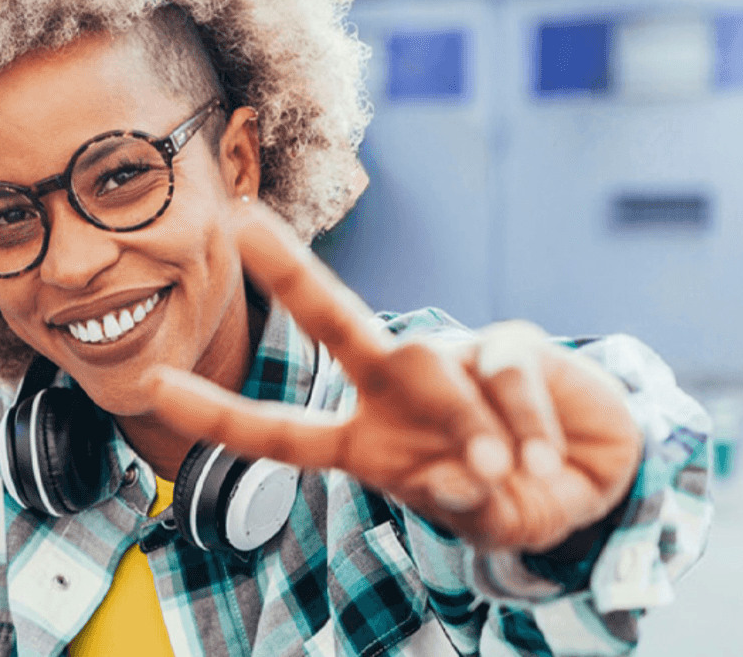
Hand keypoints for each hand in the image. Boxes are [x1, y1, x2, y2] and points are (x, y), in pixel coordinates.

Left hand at [145, 205, 642, 552]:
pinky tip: (544, 461)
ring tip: (506, 473)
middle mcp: (396, 388)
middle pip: (336, 322)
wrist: (592, 480)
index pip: (278, 431)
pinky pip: (504, 374)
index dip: (216, 414)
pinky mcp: (510, 343)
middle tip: (242, 222)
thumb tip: (463, 471)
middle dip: (290, 273)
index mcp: (367, 442)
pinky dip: (525, 425)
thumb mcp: (483, 518)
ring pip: (433, 364)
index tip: (149, 385)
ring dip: (468, 425)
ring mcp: (451, 359)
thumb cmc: (515, 499)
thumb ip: (463, 499)